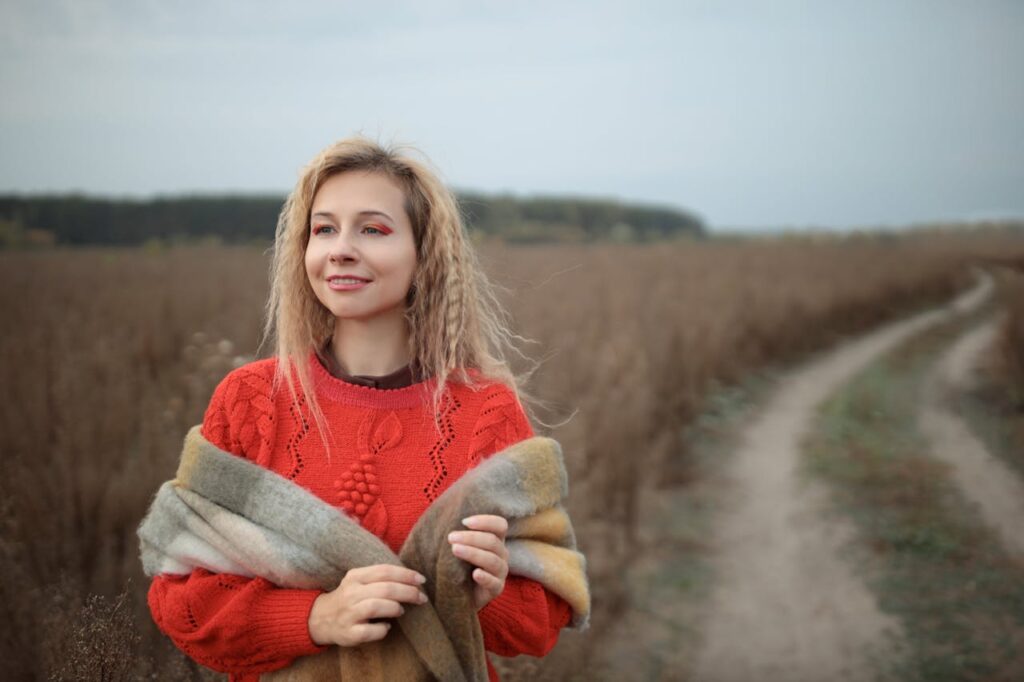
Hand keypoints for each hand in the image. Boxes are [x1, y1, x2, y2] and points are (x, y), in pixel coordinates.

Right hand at [307, 564, 427, 646]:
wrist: (320, 619)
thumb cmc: (350, 598)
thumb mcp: (360, 581)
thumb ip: (381, 577)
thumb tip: (413, 579)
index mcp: (355, 576)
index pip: (384, 571)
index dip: (406, 574)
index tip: (421, 580)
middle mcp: (350, 593)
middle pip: (385, 589)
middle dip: (408, 592)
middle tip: (421, 598)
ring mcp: (348, 613)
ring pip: (376, 606)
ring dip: (395, 608)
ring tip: (401, 610)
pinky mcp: (348, 633)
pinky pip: (370, 631)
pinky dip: (382, 629)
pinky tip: (386, 627)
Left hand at [448, 514, 508, 610]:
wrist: (456, 594)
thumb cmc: (456, 565)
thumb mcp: (458, 546)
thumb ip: (457, 533)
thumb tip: (443, 515)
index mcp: (495, 540)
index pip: (500, 525)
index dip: (485, 521)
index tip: (464, 522)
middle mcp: (501, 554)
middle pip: (493, 541)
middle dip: (471, 537)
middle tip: (450, 537)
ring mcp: (500, 573)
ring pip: (493, 560)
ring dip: (474, 553)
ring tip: (455, 550)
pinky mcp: (496, 590)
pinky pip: (494, 582)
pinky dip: (485, 577)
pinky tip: (475, 574)